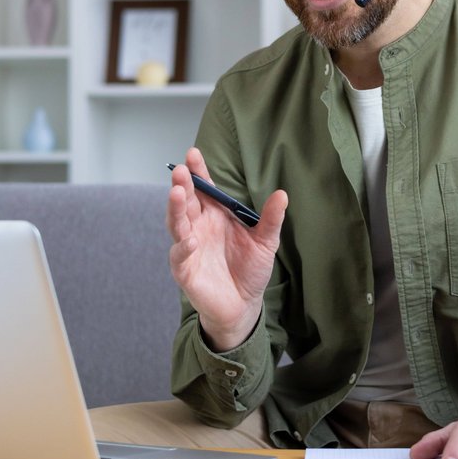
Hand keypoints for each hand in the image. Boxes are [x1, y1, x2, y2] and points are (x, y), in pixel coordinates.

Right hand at [165, 147, 287, 350]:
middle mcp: (198, 226)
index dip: (198, 172)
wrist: (243, 304)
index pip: (204, 188)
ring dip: (175, 208)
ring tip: (177, 192)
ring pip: (177, 223)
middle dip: (182, 184)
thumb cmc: (249, 269)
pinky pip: (180, 255)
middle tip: (181, 170)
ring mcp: (189, 247)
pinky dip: (184, 246)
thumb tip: (282, 194)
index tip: (193, 153)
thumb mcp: (265, 242)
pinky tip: (191, 239)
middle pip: (186, 201)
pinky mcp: (185, 270)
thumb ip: (271, 219)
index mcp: (215, 215)